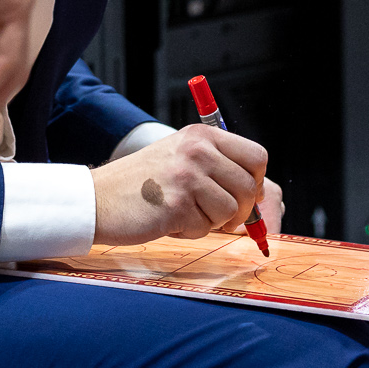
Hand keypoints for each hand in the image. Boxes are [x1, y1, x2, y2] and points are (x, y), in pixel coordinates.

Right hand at [89, 127, 283, 245]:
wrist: (98, 198)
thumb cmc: (143, 183)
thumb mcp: (184, 160)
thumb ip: (222, 170)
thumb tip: (270, 202)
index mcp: (202, 135)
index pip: (257, 156)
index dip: (256, 182)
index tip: (245, 197)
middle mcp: (197, 150)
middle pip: (248, 187)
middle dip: (238, 210)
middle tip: (214, 215)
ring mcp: (186, 176)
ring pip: (230, 211)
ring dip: (211, 222)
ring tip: (183, 213)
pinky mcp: (176, 204)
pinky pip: (205, 228)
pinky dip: (190, 232)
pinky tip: (168, 220)